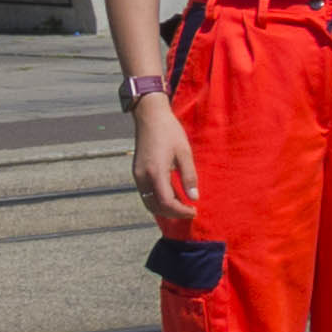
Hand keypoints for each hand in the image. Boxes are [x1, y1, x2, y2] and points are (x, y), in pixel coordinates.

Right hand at [128, 95, 198, 230]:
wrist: (150, 117)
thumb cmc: (170, 132)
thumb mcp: (184, 153)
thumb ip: (189, 176)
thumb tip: (194, 197)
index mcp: (156, 172)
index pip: (166, 202)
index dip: (180, 211)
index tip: (194, 211)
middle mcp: (143, 177)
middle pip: (155, 206)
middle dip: (172, 213)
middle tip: (189, 211)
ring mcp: (138, 175)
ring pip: (148, 202)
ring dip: (164, 208)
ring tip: (182, 206)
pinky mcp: (137, 172)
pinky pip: (146, 193)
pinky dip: (158, 200)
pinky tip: (172, 196)